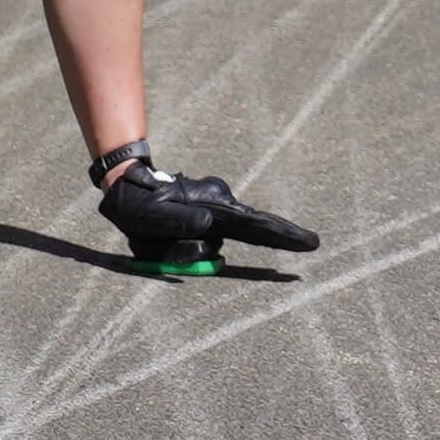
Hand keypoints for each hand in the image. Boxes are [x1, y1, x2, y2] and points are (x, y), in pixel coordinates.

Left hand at [98, 158, 318, 269]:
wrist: (127, 187)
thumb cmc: (137, 204)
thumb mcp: (151, 216)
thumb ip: (179, 222)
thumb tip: (209, 229)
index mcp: (210, 205)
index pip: (252, 225)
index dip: (281, 235)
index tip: (308, 241)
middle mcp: (218, 206)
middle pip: (253, 229)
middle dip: (280, 237)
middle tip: (313, 243)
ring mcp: (213, 211)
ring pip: (210, 246)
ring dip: (185, 252)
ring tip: (155, 240)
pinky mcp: (205, 218)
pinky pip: (202, 242)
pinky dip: (184, 249)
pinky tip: (161, 238)